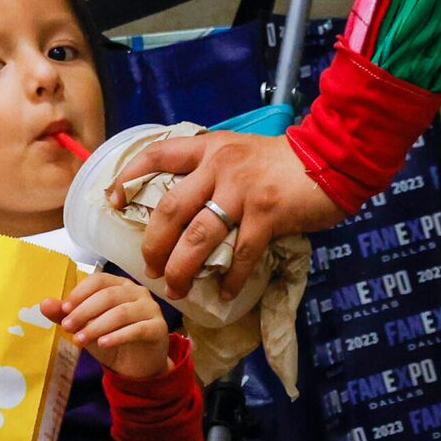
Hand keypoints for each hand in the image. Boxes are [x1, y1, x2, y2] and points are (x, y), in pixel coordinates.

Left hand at [43, 273, 172, 381]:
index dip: (80, 293)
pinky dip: (117, 336)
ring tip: (80, 340)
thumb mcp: (86, 328)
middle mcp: (137, 292)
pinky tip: (103, 344)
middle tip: (67, 327)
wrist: (138, 367)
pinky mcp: (159, 328)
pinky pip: (137, 329)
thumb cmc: (112, 341)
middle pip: (108, 295)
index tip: (64, 310)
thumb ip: (66, 315)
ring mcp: (150, 308)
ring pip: (121, 312)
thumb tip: (43, 304)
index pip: (98, 280)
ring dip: (97, 326)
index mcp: (119, 285)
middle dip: (84, 311)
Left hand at [125, 130, 342, 299]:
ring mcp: (243, 190)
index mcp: (209, 148)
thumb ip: (213, 169)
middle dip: (154, 245)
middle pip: (171, 209)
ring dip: (183, 269)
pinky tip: (225, 293)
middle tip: (149, 268)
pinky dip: (230, 278)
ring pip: (198, 237)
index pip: (157, 155)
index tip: (111, 198)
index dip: (128, 175)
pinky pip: (240, 253)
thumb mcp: (240, 151)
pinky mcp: (267, 213)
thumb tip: (186, 202)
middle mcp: (220, 166)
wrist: (330, 157)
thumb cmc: (282, 160)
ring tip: (177, 289)